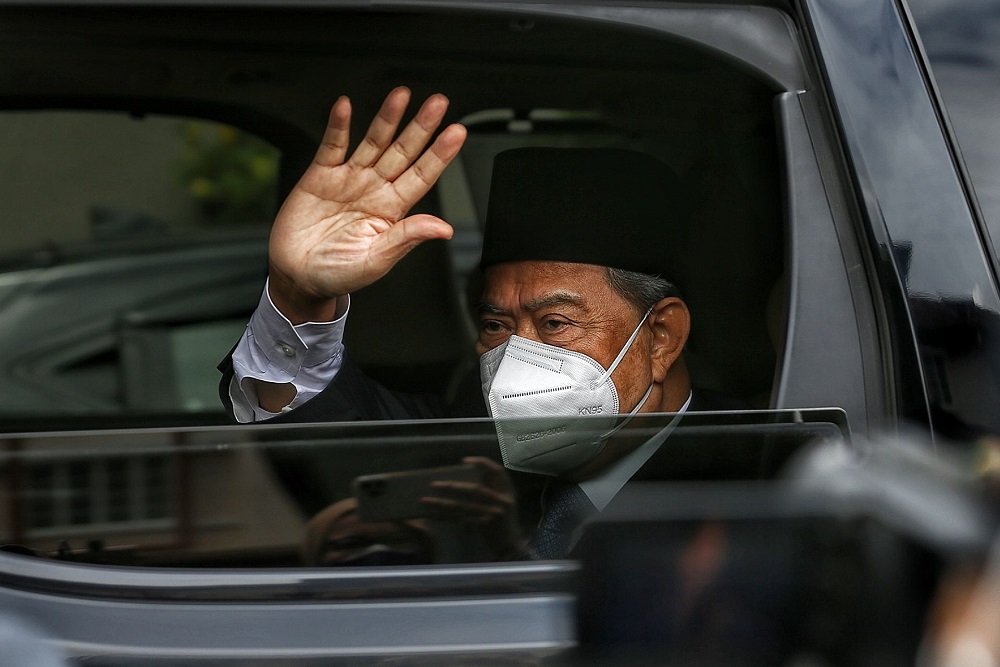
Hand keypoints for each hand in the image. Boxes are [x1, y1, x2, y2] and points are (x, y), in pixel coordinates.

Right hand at [268, 87, 466, 322]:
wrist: (298, 277)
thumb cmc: (338, 273)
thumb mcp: (376, 261)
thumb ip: (406, 239)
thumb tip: (444, 228)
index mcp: (392, 211)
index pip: (423, 177)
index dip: (440, 155)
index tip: (457, 133)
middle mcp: (375, 189)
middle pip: (403, 152)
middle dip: (421, 127)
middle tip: (438, 103)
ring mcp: (349, 180)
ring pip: (373, 143)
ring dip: (387, 119)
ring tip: (401, 95)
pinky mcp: (320, 176)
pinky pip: (332, 146)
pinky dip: (338, 126)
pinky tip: (345, 107)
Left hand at [420, 456, 525, 559]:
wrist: (509, 548)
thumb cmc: (502, 523)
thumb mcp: (502, 503)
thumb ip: (490, 490)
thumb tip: (466, 477)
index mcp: (507, 491)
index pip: (497, 471)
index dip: (482, 463)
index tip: (465, 460)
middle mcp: (502, 500)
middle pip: (474, 489)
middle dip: (452, 486)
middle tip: (433, 485)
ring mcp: (494, 514)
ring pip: (463, 505)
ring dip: (442, 503)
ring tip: (424, 500)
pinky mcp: (485, 526)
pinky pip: (461, 519)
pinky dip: (445, 517)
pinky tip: (432, 515)